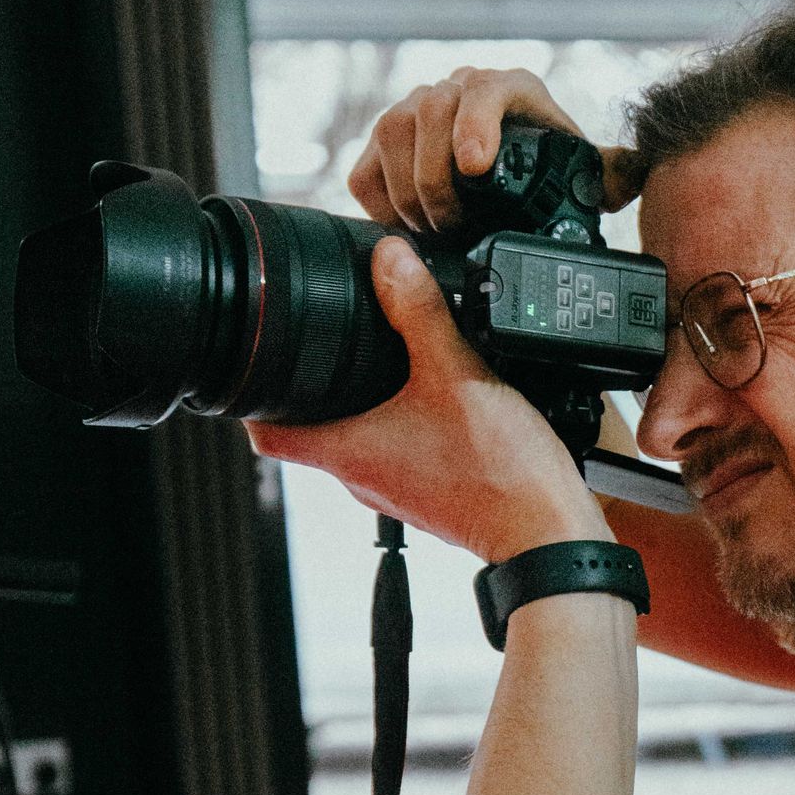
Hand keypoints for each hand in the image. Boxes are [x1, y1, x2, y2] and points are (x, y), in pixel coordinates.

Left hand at [246, 238, 607, 562]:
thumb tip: (391, 261)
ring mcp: (396, 489)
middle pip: (310, 430)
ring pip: (356, 439)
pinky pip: (397, 450)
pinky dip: (401, 420)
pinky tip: (433, 396)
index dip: (247, 398)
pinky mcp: (431, 492)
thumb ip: (421, 312)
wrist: (547, 534)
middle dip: (312, 386)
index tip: (254, 363)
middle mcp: (363, 478)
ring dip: (361, 402)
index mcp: (350, 453)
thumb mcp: (458, 373)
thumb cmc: (501, 475)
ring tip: (382, 359)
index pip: (263, 435)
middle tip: (322, 341)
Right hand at [348, 65, 638, 235]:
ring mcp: (415, 112)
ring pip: (390, 133)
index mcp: (510, 89)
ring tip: (433, 228)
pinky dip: (379, 199)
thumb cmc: (547, 170)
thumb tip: (642, 172)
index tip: (475, 166)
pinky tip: (404, 226)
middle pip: (428, 111)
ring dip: (408, 188)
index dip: (476, 123)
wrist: (507, 179)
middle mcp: (459, 89)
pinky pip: (365, 166)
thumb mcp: (583, 172)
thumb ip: (614, 172)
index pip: (486, 91)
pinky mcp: (384, 146)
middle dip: (437, 175)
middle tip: (453, 223)